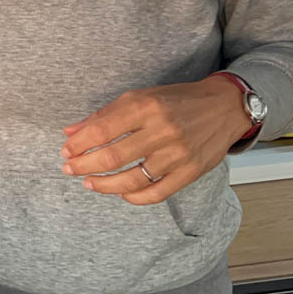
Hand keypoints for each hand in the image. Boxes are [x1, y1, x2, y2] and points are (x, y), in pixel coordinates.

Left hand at [59, 76, 253, 204]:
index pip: (102, 130)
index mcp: (146, 106)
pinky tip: (120, 192)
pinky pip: (156, 193)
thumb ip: (104, 115)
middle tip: (70, 169)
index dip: (79, 144)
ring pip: (132, 179)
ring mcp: (178, 154)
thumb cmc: (177, 100)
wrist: (225, 107)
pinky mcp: (191, 172)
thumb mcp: (140, 97)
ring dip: (104, 185)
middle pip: (113, 157)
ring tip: (89, 183)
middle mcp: (162, 130)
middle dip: (84, 166)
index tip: (66, 150)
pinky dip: (134, 196)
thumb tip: (70, 132)